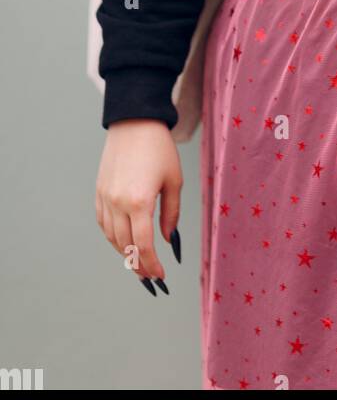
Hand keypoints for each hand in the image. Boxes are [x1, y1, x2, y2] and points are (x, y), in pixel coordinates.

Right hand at [95, 120, 182, 291]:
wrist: (135, 122)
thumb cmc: (159, 149)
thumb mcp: (174, 181)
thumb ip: (171, 214)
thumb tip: (167, 239)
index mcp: (140, 202)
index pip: (143, 245)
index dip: (152, 265)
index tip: (161, 276)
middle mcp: (118, 203)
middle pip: (126, 246)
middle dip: (138, 265)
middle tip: (150, 277)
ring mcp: (106, 198)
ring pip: (112, 237)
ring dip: (125, 253)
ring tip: (138, 263)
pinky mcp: (99, 192)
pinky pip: (103, 223)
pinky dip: (112, 237)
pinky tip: (123, 242)